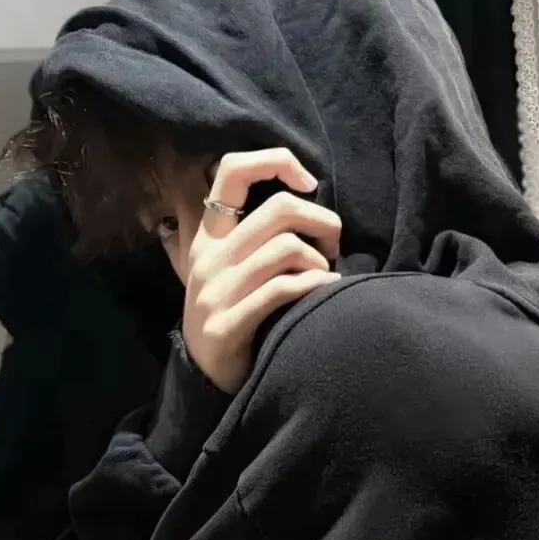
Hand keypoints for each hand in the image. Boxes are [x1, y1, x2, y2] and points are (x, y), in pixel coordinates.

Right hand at [183, 149, 341, 392]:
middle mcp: (210, 257)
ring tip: (326, 277)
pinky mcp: (228, 323)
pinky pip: (282, 290)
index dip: (276, 162)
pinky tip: (327, 291)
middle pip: (278, 209)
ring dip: (320, 261)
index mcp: (209, 236)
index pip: (232, 170)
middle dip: (321, 220)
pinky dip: (315, 286)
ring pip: (286, 248)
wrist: (205, 377)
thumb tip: (301, 197)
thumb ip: (251, 235)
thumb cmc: (234, 315)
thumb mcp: (229, 270)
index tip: (308, 182)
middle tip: (333, 244)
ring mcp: (216, 291)